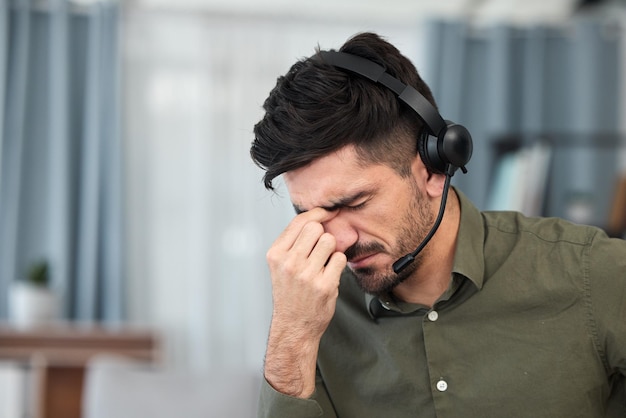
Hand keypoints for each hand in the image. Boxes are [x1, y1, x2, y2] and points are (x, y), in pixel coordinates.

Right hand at [264, 207, 346, 396]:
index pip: (299, 221)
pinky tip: (329, 274)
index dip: (318, 213)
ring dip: (331, 250)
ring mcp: (306, 274)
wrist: (294, 326)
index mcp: (276, 254)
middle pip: (316, 228)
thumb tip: (319, 218)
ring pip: (329, 241)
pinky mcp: (324, 285)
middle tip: (320, 249)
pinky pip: (339, 259)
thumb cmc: (290, 294)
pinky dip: (337, 264)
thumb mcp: (281, 265)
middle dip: (323, 235)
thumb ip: (295, 242)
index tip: (328, 212)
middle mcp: (289, 263)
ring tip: (323, 264)